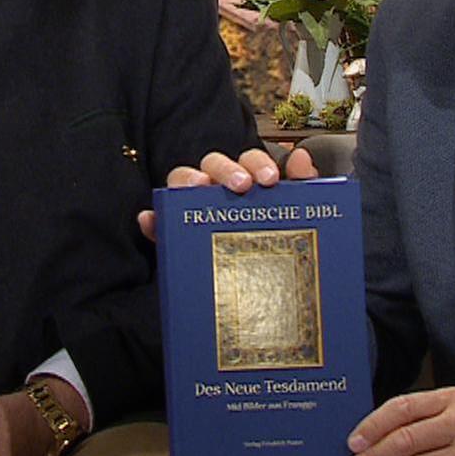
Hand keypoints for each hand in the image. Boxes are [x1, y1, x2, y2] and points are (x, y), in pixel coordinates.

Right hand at [136, 146, 318, 238]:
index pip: (249, 161)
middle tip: (241, 185)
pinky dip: (152, 219)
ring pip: (181, 182)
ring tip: (196, 188)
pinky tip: (151, 220)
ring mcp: (193, 209)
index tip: (270, 178)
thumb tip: (304, 157)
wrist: (259, 298)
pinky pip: (158, 222)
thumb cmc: (272, 245)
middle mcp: (218, 189)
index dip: (257, 163)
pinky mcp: (173, 235)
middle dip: (226, 169)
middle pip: (214, 164)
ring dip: (186, 179)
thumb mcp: (295, 217)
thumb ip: (303, 187)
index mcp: (248, 182)